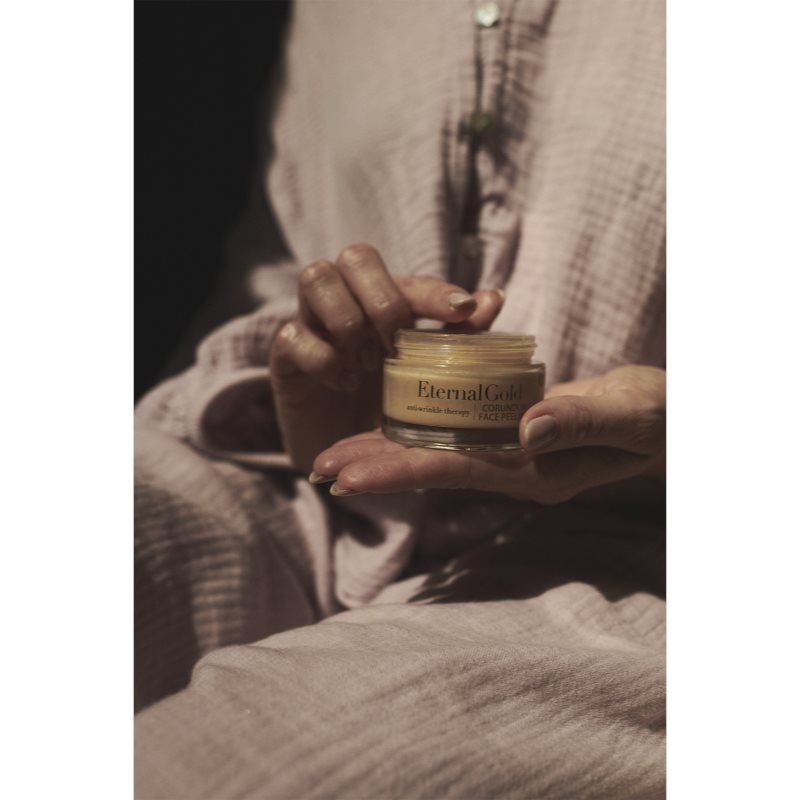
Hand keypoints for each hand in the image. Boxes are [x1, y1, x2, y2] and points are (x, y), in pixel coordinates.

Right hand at [269, 243, 503, 471]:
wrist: (344, 450)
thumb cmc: (387, 402)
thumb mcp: (426, 375)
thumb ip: (458, 339)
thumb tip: (493, 298)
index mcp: (383, 300)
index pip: (409, 279)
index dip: (436, 292)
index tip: (463, 310)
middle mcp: (345, 299)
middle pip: (356, 255)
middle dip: (384, 299)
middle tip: (396, 344)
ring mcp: (309, 321)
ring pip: (316, 277)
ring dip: (348, 321)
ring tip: (365, 364)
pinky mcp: (283, 354)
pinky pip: (292, 334)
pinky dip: (322, 359)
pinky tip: (342, 383)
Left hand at [312, 365, 665, 503]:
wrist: (671, 420)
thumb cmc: (656, 416)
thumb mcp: (629, 411)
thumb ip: (582, 419)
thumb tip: (527, 426)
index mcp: (536, 469)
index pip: (454, 467)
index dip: (397, 468)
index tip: (344, 472)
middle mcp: (517, 468)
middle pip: (434, 466)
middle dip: (376, 466)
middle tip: (318, 467)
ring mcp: (515, 455)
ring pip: (439, 453)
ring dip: (388, 452)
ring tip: (337, 452)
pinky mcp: (515, 434)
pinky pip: (459, 435)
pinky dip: (420, 432)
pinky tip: (389, 426)